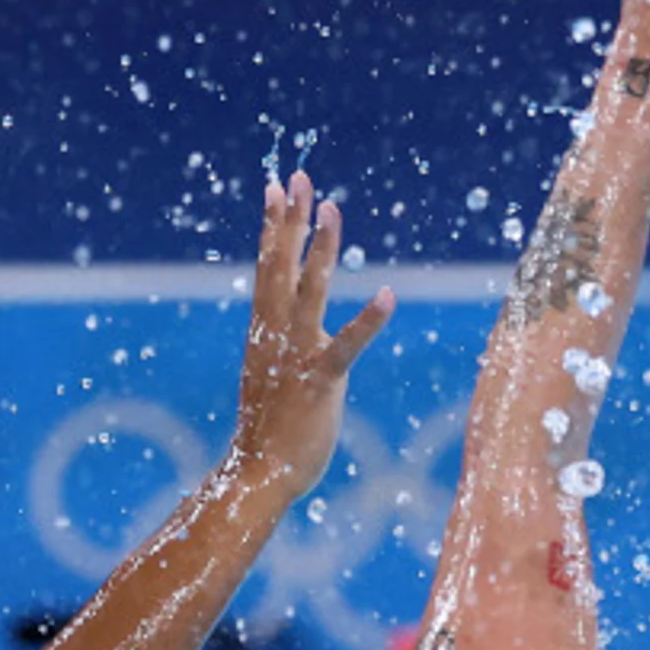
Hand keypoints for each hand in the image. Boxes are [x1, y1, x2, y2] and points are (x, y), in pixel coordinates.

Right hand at [222, 171, 395, 501]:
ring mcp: (296, 356)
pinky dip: (368, 321)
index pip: (267, 267)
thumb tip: (288, 322)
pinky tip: (390, 295)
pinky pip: (346, 347)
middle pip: (280, 266)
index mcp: (265, 330)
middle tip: (296, 177)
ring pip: (308, 292)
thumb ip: (282, 343)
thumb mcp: (273, 372)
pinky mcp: (320, 382)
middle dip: (289, 220)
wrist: (259, 472)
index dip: (272, 226)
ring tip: (332, 209)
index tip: (274, 187)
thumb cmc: (270, 428)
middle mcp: (276, 334)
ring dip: (321, 250)